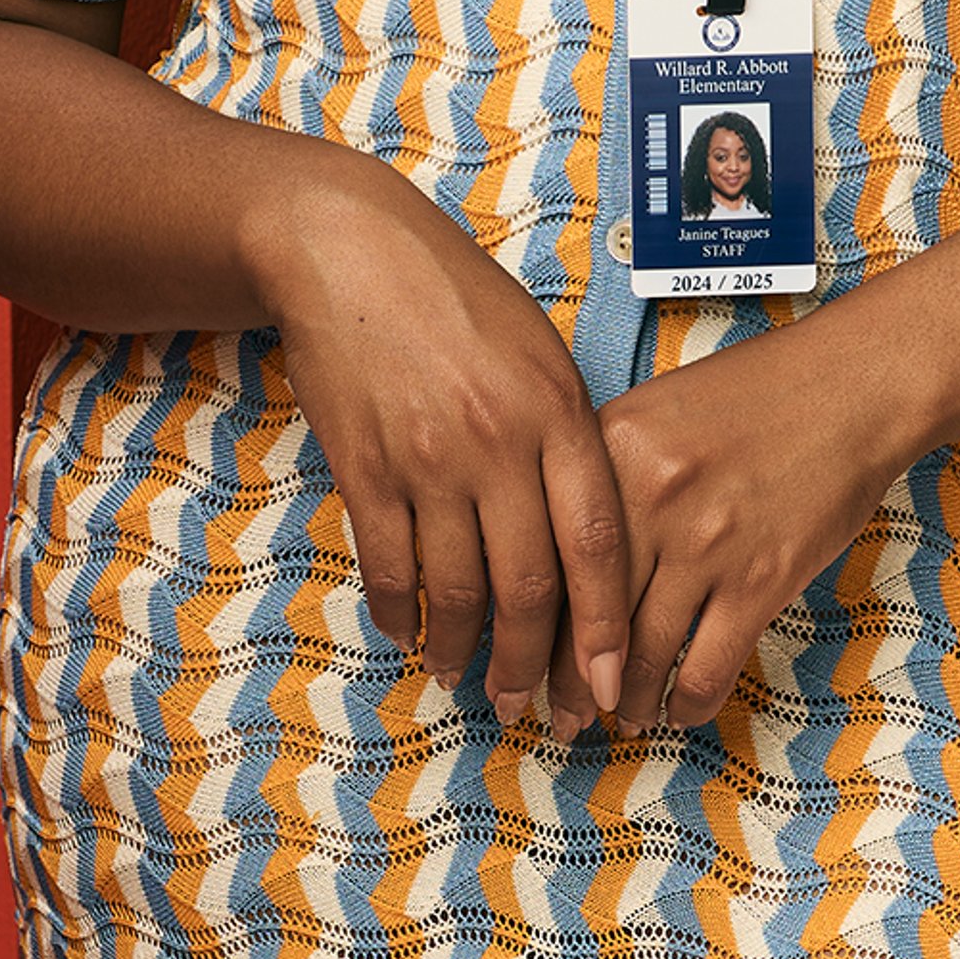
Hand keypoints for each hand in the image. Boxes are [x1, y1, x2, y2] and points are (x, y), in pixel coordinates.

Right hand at [258, 148, 635, 711]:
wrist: (351, 250)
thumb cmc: (459, 299)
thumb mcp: (542, 352)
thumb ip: (570, 438)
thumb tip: (591, 533)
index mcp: (558, 414)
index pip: (596, 547)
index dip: (604, 630)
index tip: (608, 686)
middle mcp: (498, 443)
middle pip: (527, 588)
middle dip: (532, 665)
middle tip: (531, 708)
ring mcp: (428, 459)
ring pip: (456, 589)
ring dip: (463, 651)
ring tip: (467, 680)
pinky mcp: (364, 466)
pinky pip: (387, 564)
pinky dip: (399, 612)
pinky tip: (409, 633)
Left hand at [567, 311, 911, 735]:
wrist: (852, 386)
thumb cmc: (756, 396)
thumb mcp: (653, 412)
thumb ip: (603, 476)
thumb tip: (561, 560)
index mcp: (606, 450)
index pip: (547, 559)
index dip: (529, 625)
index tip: (523, 660)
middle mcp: (648, 498)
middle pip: (586, 617)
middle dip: (570, 683)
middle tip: (562, 715)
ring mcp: (706, 542)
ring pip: (642, 653)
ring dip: (627, 700)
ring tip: (622, 717)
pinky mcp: (761, 578)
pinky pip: (707, 666)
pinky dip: (687, 702)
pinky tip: (678, 711)